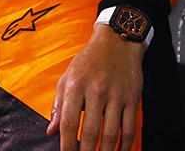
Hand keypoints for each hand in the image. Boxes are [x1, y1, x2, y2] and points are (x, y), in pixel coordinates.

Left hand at [48, 23, 145, 150]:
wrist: (116, 43)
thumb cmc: (88, 61)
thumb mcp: (67, 78)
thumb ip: (58, 106)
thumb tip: (51, 131)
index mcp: (75, 86)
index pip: (69, 122)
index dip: (67, 144)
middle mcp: (96, 91)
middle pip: (91, 132)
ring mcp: (116, 96)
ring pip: (112, 134)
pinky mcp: (132, 100)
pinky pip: (129, 128)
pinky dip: (125, 145)